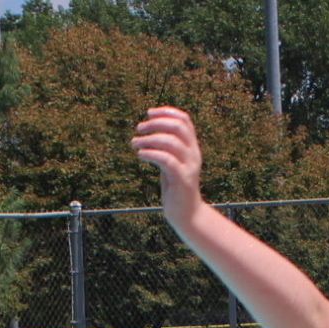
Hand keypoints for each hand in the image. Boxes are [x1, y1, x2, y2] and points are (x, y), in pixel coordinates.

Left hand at [132, 106, 204, 221]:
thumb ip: (166, 150)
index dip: (167, 112)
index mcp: (192, 148)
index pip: (184, 120)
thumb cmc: (176, 189)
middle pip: (178, 127)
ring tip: (134, 143)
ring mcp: (189, 166)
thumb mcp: (171, 164)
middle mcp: (193, 154)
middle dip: (156, 123)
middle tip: (139, 128)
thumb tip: (150, 135)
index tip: (149, 113)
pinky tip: (140, 154)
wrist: (187, 214)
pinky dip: (151, 153)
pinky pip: (167, 160)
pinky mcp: (182, 179)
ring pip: (171, 142)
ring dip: (149, 139)